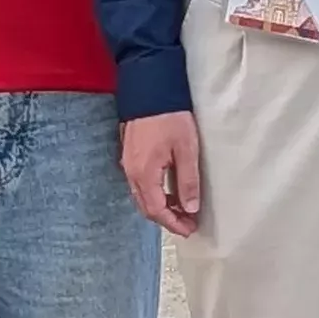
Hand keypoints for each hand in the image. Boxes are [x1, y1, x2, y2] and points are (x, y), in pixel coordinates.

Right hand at [122, 109, 205, 234]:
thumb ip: (188, 181)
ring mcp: (128, 163)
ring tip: (182, 208)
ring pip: (142, 196)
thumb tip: (191, 207)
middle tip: (188, 223)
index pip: (157, 211)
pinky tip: (169, 190)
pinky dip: (154, 193)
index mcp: (144, 174)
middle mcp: (131, 172)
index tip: (189, 229)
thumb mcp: (186, 149)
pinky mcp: (130, 155)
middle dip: (167, 219)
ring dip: (161, 206)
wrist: (150, 88)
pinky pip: (139, 184)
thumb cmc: (169, 116)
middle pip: (147, 207)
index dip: (173, 224)